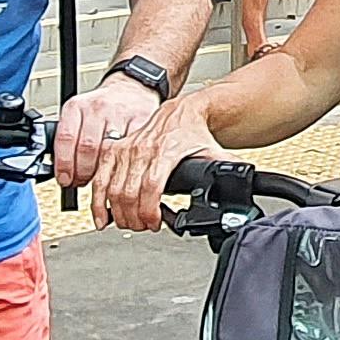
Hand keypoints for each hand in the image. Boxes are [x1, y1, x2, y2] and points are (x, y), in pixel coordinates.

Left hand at [49, 73, 161, 209]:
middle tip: (81, 182)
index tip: (64, 179)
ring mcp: (120, 113)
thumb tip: (60, 170)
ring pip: (108, 151)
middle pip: (86, 148)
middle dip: (82, 172)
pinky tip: (119, 170)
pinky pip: (130, 150)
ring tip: (99, 180)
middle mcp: (97, 108)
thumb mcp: (79, 115)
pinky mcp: (140, 120)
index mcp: (76, 107)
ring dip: (102, 173)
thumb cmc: (101, 108)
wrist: (130, 90)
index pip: (65, 138)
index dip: (63, 164)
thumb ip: (70, 139)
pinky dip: (123, 165)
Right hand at [97, 92, 226, 232]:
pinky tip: (103, 216)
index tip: (155, 224)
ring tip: (131, 223)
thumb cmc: (194, 133)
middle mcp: (142, 150)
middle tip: (144, 227)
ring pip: (112, 189)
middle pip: (129, 193)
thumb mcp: (213, 152)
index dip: (150, 210)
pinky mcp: (114, 150)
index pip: (151, 186)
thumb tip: (240, 186)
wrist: (180, 112)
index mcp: (165, 151)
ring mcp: (126, 149)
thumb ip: (226, 170)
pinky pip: (99, 179)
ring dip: (119, 213)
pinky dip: (98, 201)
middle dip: (135, 218)